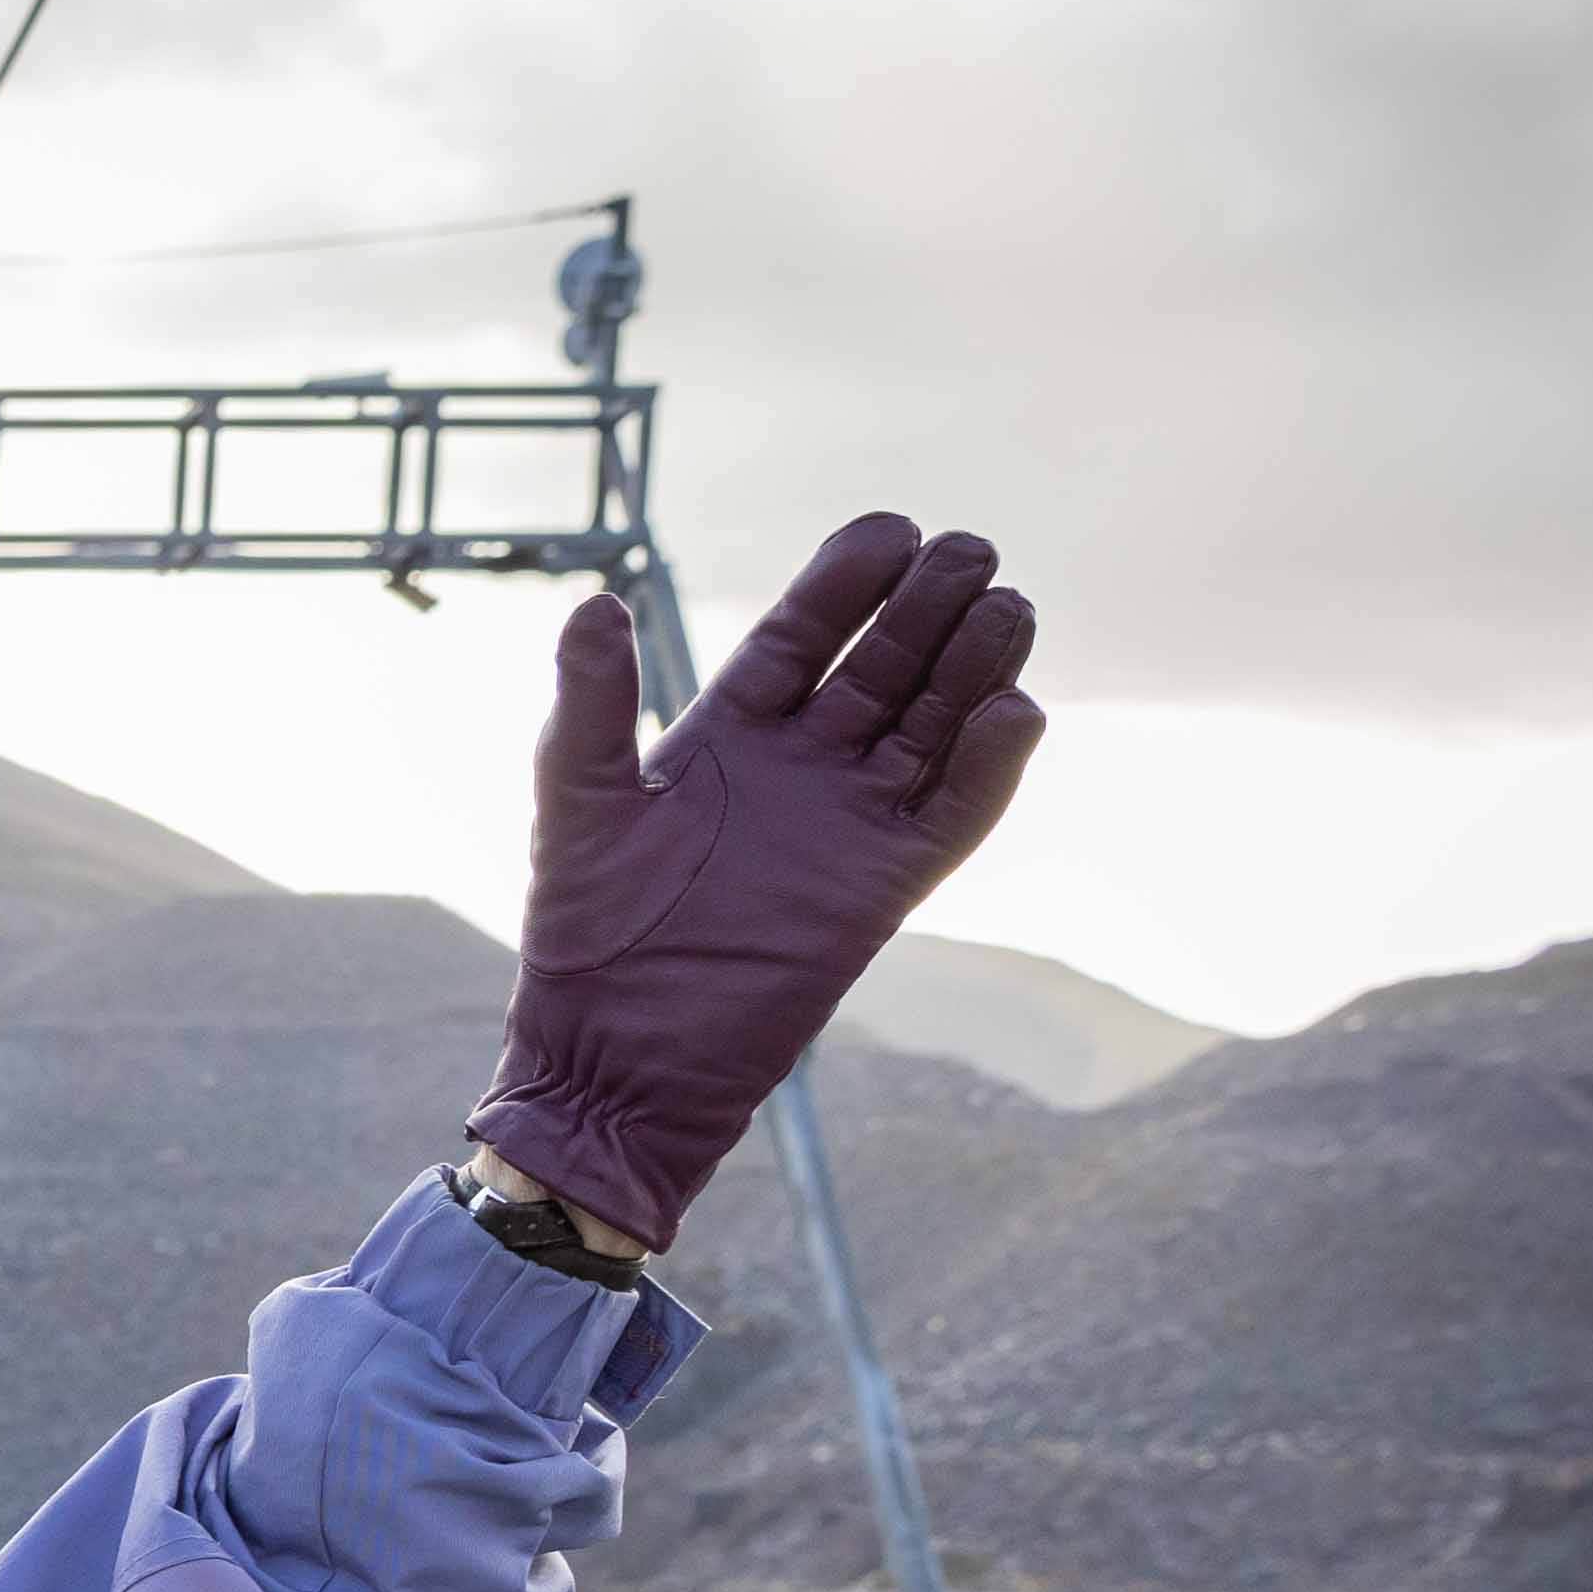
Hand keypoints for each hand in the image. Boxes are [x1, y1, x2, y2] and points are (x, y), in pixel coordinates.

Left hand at [465, 513, 1041, 1246]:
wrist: (616, 1062)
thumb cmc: (585, 935)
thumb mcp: (582, 804)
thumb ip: (591, 707)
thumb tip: (592, 602)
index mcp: (731, 734)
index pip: (805, 633)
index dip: (848, 581)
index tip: (890, 530)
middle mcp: (802, 767)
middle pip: (888, 664)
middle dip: (929, 606)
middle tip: (969, 555)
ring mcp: (850, 823)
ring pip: (935, 724)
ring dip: (975, 666)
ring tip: (1005, 611)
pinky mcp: (885, 886)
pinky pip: (954, 815)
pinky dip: (988, 767)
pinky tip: (1010, 713)